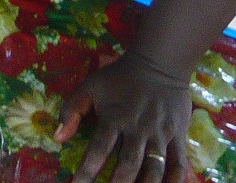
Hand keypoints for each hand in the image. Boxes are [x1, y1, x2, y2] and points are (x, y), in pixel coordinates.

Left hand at [57, 52, 192, 182]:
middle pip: (128, 164)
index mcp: (114, 118)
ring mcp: (160, 135)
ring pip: (154, 169)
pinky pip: (178, 165)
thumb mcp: (90, 86)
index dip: (87, 170)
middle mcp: (137, 130)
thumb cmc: (120, 77)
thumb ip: (71, 111)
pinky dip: (173, 181)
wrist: (159, 64)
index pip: (98, 150)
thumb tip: (57, 138)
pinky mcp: (178, 137)